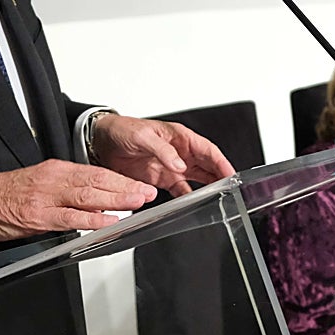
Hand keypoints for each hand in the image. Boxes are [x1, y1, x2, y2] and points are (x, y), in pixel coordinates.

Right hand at [0, 159, 156, 241]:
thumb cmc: (8, 194)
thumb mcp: (42, 184)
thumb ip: (68, 190)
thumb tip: (96, 201)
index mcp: (57, 169)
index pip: (96, 171)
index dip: (121, 179)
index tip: (139, 184)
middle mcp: (55, 179)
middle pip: (98, 180)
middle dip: (126, 187)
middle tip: (148, 192)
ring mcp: (48, 196)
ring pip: (89, 195)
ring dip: (117, 199)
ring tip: (137, 202)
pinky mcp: (40, 215)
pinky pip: (71, 217)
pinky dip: (92, 218)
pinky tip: (109, 220)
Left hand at [91, 114, 234, 195]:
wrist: (103, 142)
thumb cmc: (124, 130)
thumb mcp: (144, 136)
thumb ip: (163, 150)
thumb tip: (180, 164)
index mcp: (180, 137)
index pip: (208, 150)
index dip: (221, 162)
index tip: (231, 174)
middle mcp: (180, 152)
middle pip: (208, 166)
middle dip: (220, 177)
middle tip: (231, 191)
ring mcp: (172, 166)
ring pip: (198, 178)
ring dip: (208, 188)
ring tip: (218, 200)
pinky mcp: (162, 179)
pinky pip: (180, 190)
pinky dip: (187, 198)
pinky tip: (193, 205)